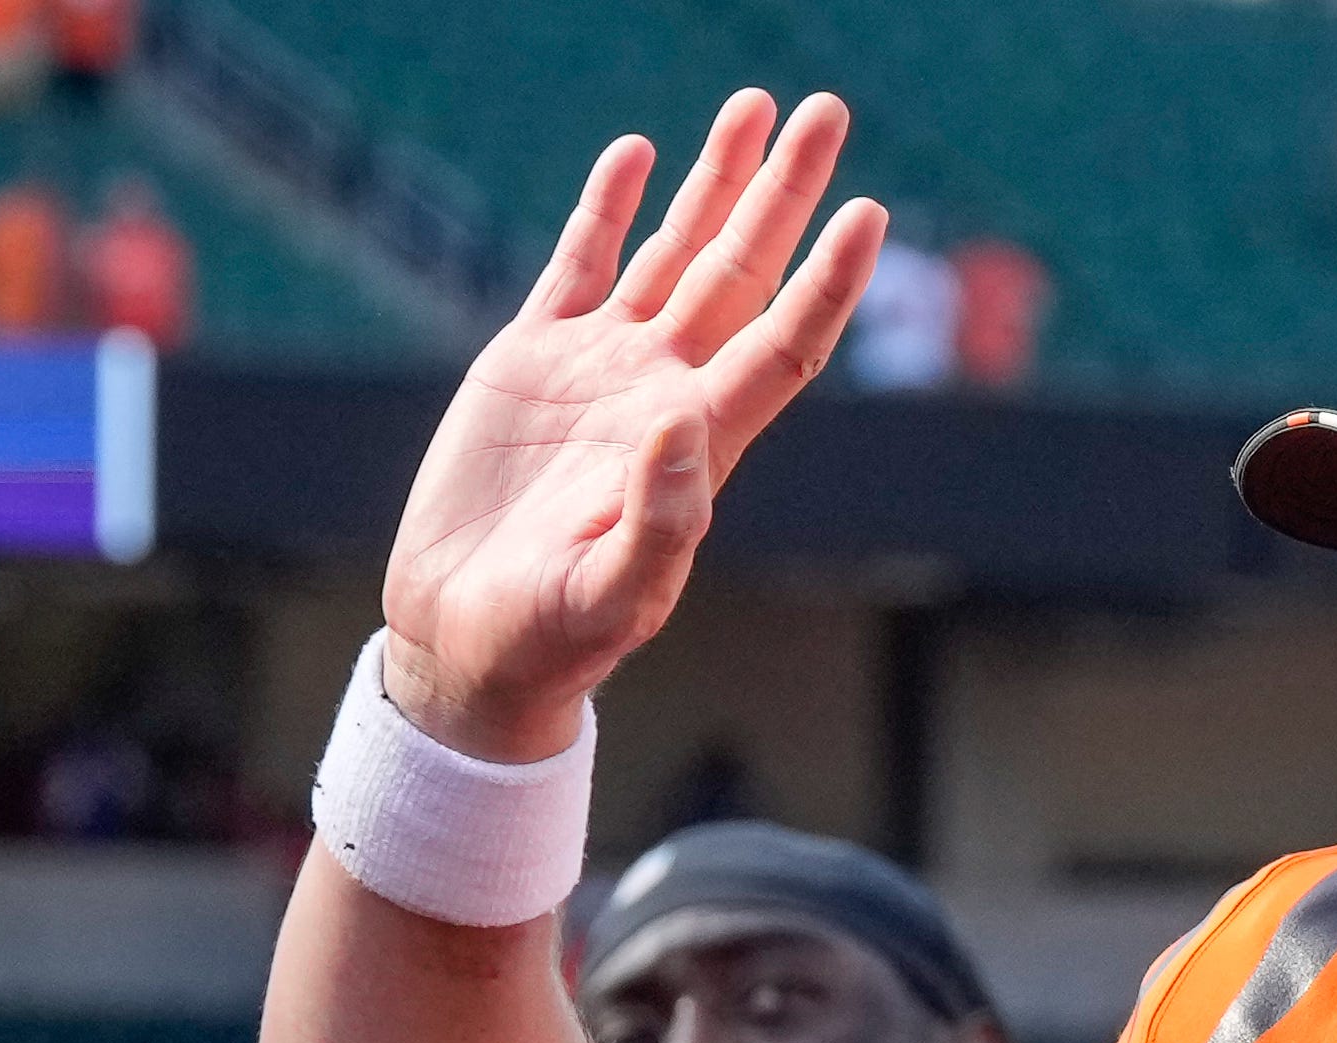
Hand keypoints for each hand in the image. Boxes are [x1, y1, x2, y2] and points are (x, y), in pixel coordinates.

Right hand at [380, 89, 883, 762]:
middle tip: (829, 110)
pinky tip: (638, 153)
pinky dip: (609, 207)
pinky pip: (581, 264)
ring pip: (675, 251)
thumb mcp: (608, 601)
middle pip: (742, 273)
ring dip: (715, 181)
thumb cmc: (548, 642)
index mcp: (698, 447)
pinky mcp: (533, 359)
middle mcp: (663, 392)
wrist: (467, 641)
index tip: (869, 215)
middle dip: (784, 192)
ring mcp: (601, 369)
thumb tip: (682, 426)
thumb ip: (658, 527)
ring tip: (755, 106)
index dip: (828, 283)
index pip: (784, 346)